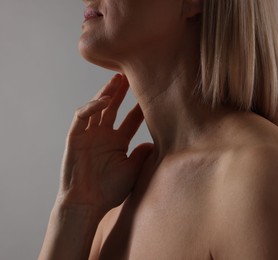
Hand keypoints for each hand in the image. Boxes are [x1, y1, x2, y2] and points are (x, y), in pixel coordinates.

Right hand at [56, 74, 152, 214]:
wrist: (87, 204)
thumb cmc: (109, 191)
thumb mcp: (132, 170)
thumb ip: (142, 154)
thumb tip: (153, 143)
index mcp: (118, 142)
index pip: (132, 119)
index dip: (141, 107)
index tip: (154, 94)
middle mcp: (104, 135)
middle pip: (114, 107)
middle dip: (123, 91)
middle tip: (134, 74)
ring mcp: (90, 135)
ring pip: (98, 107)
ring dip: (107, 92)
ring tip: (118, 77)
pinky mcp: (75, 137)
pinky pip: (82, 117)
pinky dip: (91, 107)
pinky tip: (104, 100)